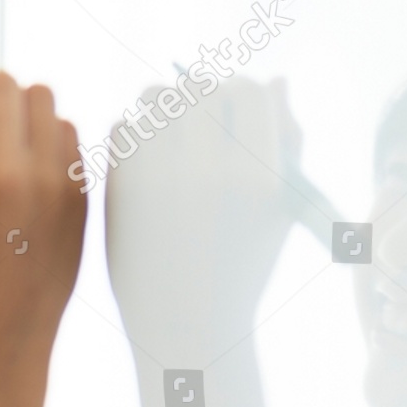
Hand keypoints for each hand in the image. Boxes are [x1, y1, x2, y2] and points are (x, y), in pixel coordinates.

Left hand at [104, 76, 301, 359]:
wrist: (186, 325)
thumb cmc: (242, 266)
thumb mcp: (281, 212)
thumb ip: (287, 143)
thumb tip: (276, 81)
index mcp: (257, 178)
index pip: (247, 90)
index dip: (241, 91)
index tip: (234, 106)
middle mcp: (208, 176)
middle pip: (198, 88)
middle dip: (198, 93)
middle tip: (196, 111)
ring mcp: (157, 183)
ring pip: (152, 98)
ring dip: (160, 103)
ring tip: (168, 127)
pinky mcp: (118, 192)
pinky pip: (122, 127)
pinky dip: (133, 130)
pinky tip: (145, 154)